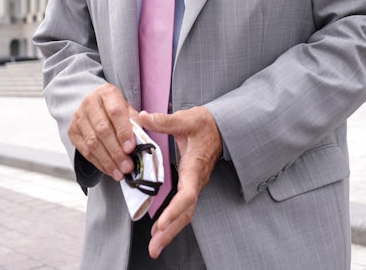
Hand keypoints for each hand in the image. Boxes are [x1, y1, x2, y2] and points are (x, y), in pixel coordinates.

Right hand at [68, 83, 138, 181]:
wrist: (95, 105)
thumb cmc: (114, 108)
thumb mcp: (127, 109)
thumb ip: (135, 123)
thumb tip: (142, 142)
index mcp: (107, 93)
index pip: (115, 112)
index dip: (123, 131)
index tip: (131, 148)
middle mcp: (90, 103)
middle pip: (103, 130)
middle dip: (116, 151)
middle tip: (127, 166)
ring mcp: (79, 117)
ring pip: (93, 143)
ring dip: (108, 161)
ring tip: (120, 172)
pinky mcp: (72, 131)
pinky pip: (85, 151)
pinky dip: (99, 163)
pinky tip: (109, 169)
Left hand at [138, 106, 221, 258]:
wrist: (221, 127)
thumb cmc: (206, 124)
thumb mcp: (186, 118)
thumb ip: (165, 121)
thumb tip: (143, 118)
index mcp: (195, 167)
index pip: (187, 194)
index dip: (174, 210)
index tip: (161, 223)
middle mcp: (196, 181)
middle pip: (186, 213)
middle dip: (170, 231)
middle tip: (154, 248)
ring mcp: (194, 185)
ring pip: (185, 214)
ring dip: (170, 231)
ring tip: (154, 247)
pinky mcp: (191, 186)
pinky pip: (183, 209)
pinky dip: (172, 222)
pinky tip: (160, 231)